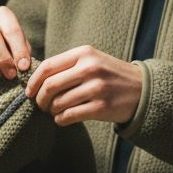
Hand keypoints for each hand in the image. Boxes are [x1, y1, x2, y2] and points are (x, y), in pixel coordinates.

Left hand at [25, 45, 142, 125]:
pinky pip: (69, 116)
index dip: (33, 81)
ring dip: (51, 111)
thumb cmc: (110, 75)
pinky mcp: (101, 107)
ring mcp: (96, 88)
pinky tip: (63, 118)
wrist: (143, 89)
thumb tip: (35, 79)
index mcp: (84, 53)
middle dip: (39, 99)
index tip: (29, 91)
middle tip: (40, 105)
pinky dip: (61, 119)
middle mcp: (90, 68)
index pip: (48, 66)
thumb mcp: (92, 60)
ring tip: (54, 111)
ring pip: (58, 103)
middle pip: (50, 86)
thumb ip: (67, 65)